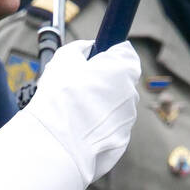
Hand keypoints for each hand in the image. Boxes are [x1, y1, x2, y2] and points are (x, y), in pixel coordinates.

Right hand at [27, 38, 140, 183]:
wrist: (58, 142)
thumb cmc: (61, 97)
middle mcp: (132, 93)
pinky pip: (110, 128)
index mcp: (123, 68)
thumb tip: (87, 47)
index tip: (91, 63)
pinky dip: (98, 127)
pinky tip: (80, 129)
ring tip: (76, 112)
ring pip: (115, 106)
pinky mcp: (122, 140)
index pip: (124, 52)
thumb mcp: (64, 59)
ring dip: (100, 106)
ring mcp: (128, 119)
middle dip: (103, 82)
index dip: (106, 55)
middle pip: (119, 81)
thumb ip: (80, 47)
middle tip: (78, 89)